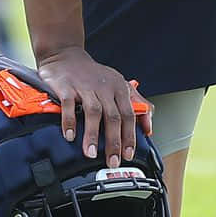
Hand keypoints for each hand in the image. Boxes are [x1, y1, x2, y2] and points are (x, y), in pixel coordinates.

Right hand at [35, 47, 152, 165]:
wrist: (66, 55)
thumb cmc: (94, 75)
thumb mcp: (118, 84)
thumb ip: (136, 103)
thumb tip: (149, 127)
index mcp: (119, 88)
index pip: (129, 114)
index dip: (130, 136)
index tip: (128, 154)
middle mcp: (104, 87)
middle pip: (113, 116)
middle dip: (114, 141)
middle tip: (112, 161)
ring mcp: (85, 87)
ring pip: (93, 112)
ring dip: (93, 134)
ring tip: (91, 153)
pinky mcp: (66, 87)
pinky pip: (69, 105)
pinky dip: (69, 121)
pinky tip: (70, 136)